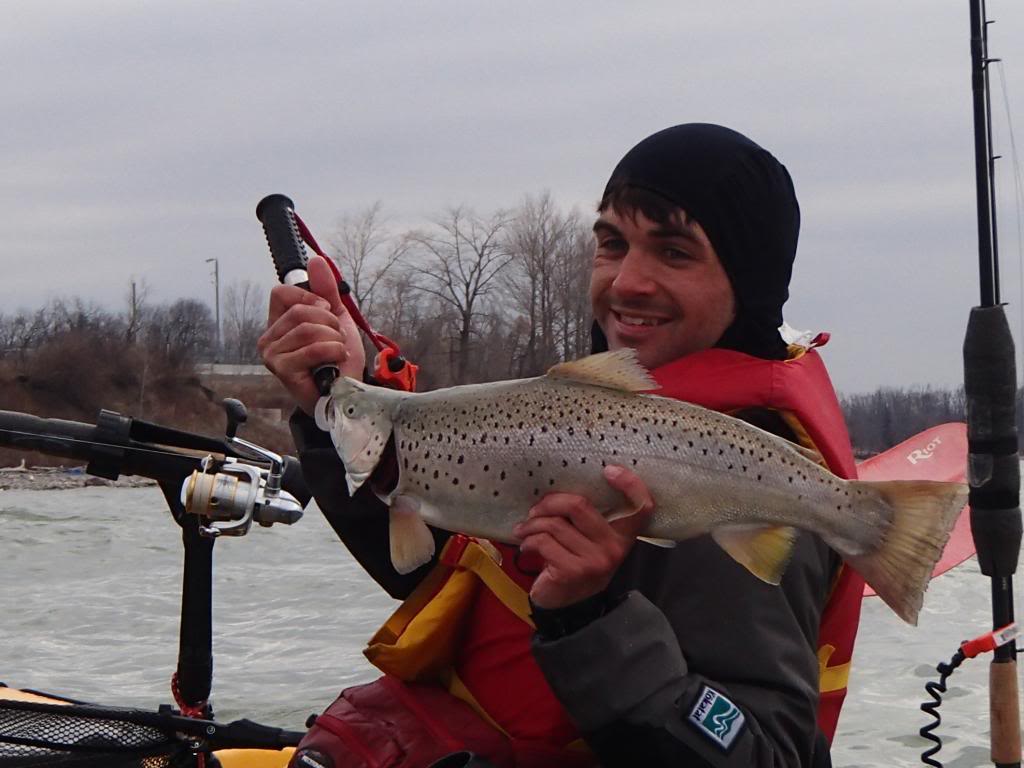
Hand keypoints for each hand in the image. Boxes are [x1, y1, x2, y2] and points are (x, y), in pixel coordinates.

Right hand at [258, 256, 366, 415]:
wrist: (346, 390)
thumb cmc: (337, 359)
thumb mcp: (336, 318)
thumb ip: (326, 291)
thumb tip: (315, 259)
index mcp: (277, 323)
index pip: (282, 291)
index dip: (310, 298)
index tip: (326, 313)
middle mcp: (268, 338)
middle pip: (300, 311)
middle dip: (329, 323)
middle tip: (336, 339)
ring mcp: (272, 354)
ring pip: (308, 328)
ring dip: (334, 339)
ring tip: (336, 351)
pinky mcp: (281, 369)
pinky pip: (312, 347)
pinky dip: (333, 351)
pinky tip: (335, 361)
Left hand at [513, 465, 653, 609]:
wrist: (564, 606)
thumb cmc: (574, 563)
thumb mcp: (589, 541)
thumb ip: (587, 518)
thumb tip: (561, 484)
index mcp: (623, 536)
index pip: (642, 507)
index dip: (631, 484)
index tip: (609, 470)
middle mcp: (614, 548)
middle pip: (579, 505)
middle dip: (550, 503)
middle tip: (535, 510)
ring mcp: (595, 561)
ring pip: (555, 524)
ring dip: (532, 524)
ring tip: (524, 529)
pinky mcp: (572, 571)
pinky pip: (543, 542)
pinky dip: (528, 540)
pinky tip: (525, 544)